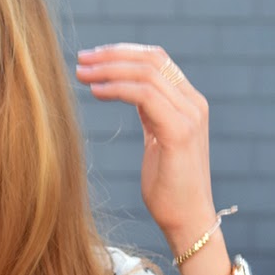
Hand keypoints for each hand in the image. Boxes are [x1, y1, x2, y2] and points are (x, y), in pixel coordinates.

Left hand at [75, 43, 216, 255]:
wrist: (188, 221)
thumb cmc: (168, 188)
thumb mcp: (158, 140)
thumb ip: (152, 113)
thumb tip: (129, 91)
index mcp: (189, 102)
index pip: (157, 60)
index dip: (123, 52)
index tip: (92, 58)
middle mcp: (193, 103)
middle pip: (151, 60)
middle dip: (112, 55)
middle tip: (81, 59)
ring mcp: (190, 116)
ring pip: (146, 73)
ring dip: (109, 69)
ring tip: (81, 74)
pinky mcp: (180, 132)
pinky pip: (144, 96)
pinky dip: (117, 89)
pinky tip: (95, 92)